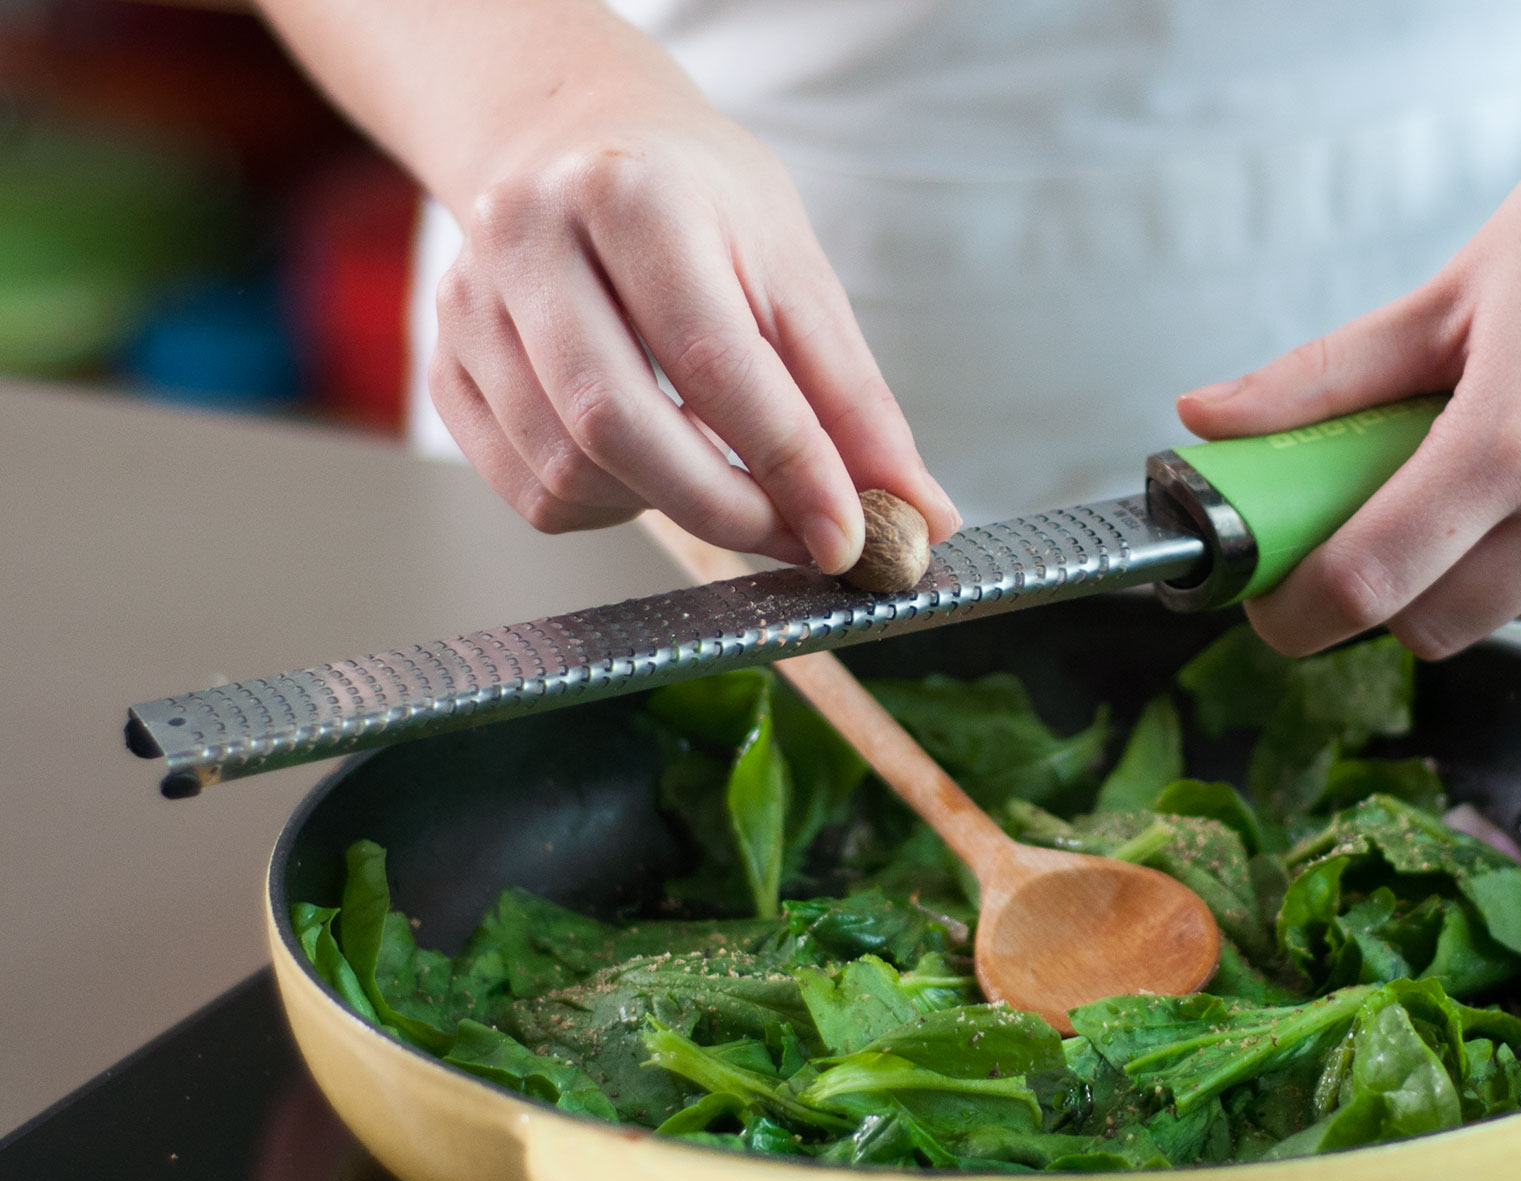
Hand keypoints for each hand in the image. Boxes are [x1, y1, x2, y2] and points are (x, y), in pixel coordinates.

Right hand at [426, 57, 958, 569]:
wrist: (573, 145)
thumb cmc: (696, 204)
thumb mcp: (793, 270)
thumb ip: (854, 398)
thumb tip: (922, 514)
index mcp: (628, 194)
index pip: (713, 361)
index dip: (790, 467)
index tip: (851, 536)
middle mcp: (526, 240)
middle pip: (616, 428)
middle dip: (727, 511)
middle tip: (799, 541)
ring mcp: (467, 306)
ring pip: (569, 474)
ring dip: (669, 509)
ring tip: (726, 476)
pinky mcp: (444, 368)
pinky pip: (533, 492)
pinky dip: (612, 506)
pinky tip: (650, 463)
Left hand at [1177, 39, 1520, 657]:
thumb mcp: (1448, 292)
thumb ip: (1320, 381)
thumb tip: (1204, 421)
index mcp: (1517, 438)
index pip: (1371, 584)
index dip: (1301, 612)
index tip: (1279, 608)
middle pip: (1443, 624)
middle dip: (1397, 588)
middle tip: (1394, 519)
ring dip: (1502, 561)